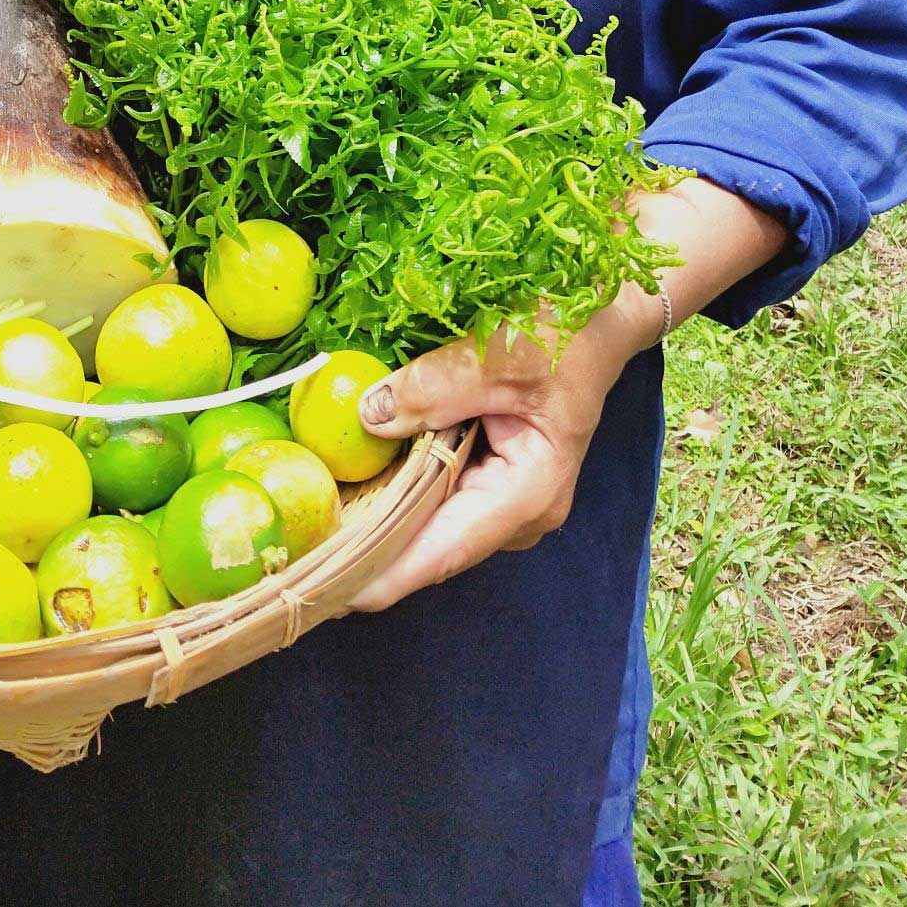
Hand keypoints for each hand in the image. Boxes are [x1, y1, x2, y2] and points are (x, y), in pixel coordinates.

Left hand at [347, 298, 651, 611]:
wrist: (600, 313)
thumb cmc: (561, 334)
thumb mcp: (495, 355)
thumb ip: (432, 387)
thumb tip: (369, 416)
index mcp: (527, 495)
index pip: (443, 551)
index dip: (385, 573)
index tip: (330, 592)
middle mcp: (520, 513)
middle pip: (433, 545)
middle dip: (372, 550)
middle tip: (306, 556)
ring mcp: (509, 498)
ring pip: (434, 523)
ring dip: (382, 521)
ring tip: (318, 529)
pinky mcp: (495, 476)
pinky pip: (440, 495)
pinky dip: (402, 492)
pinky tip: (357, 487)